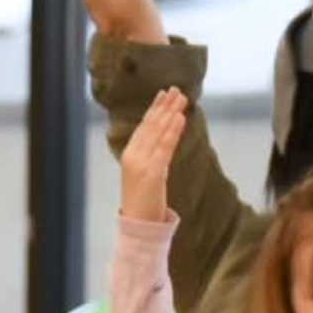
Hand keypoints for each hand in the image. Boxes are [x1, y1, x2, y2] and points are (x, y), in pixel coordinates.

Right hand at [118, 86, 187, 223]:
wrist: (137, 223)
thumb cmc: (143, 199)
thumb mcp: (145, 173)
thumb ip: (152, 155)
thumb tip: (165, 140)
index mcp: (130, 153)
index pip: (144, 125)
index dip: (155, 108)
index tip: (164, 93)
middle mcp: (133, 155)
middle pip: (151, 125)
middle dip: (165, 106)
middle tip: (177, 90)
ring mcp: (142, 163)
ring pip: (158, 132)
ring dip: (171, 113)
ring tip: (182, 99)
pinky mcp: (153, 172)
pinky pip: (165, 147)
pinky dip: (172, 131)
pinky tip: (180, 118)